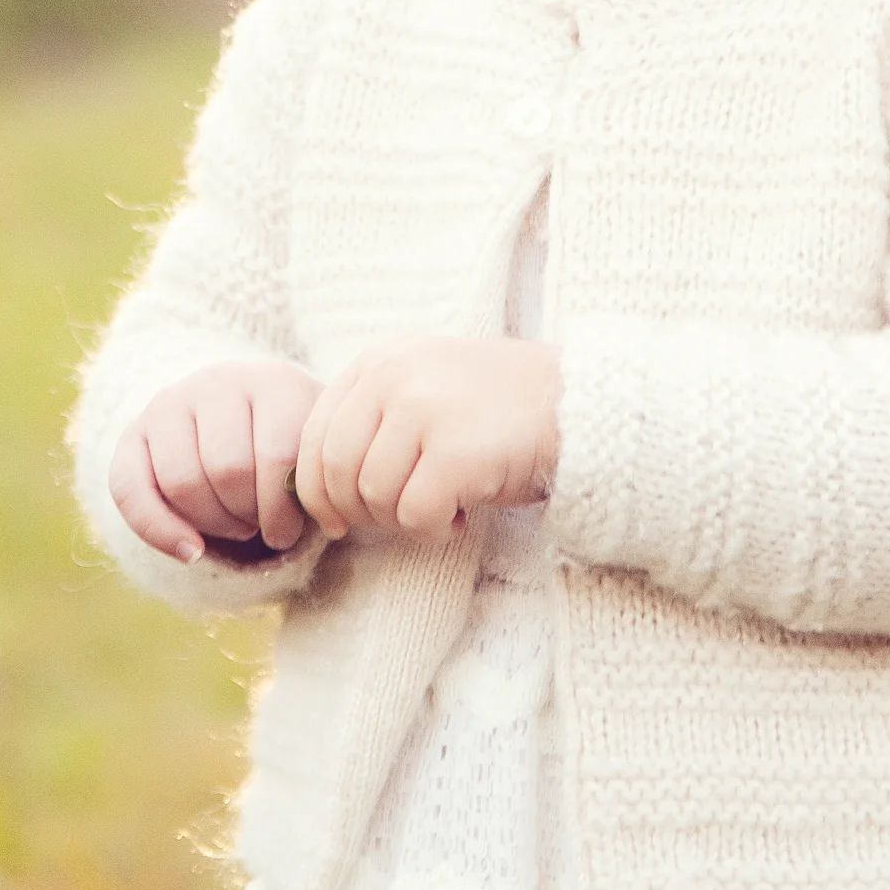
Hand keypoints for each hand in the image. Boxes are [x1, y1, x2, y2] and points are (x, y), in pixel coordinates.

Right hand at [108, 360, 318, 564]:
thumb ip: (318, 475)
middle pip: (227, 471)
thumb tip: (323, 521)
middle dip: (248, 515)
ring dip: (214, 523)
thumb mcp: (314, 450)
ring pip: (182, 483)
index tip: (292, 529)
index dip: (283, 510)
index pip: (275, 455)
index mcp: (273, 382)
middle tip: (260, 524)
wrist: (244, 417)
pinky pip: (130, 491)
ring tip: (237, 524)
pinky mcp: (133, 434)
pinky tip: (192, 551)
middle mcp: (217, 382)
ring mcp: (170, 403)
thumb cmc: (291, 447)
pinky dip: (160, 531)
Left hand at [295, 338, 560, 543]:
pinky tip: (462, 516)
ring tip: (441, 510)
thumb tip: (316, 493)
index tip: (335, 521)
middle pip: (336, 470)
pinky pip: (415, 514)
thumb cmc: (495, 409)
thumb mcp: (422, 388)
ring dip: (403, 520)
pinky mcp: (455, 451)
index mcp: (378, 360)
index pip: (313, 435)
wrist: (576, 400)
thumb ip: (371, 420)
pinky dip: (434, 529)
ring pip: (374, 496)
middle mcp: (392, 376)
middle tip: (398, 520)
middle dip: (358, 512)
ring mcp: (423, 409)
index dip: (315, 490)